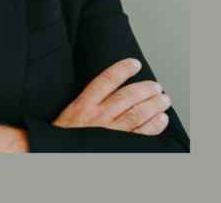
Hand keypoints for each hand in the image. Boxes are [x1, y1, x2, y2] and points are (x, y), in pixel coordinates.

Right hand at [52, 58, 171, 134]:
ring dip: (153, 104)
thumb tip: (106, 90)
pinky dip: (154, 125)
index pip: (106, 80)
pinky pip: (141, 134)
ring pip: (137, 113)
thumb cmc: (64, 138)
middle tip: (156, 86)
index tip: (134, 64)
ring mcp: (109, 132)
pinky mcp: (118, 146)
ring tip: (163, 99)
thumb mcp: (69, 115)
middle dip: (145, 88)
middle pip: (127, 96)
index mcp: (83, 106)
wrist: (57, 157)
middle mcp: (98, 117)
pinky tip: (161, 119)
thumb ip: (86, 103)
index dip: (122, 69)